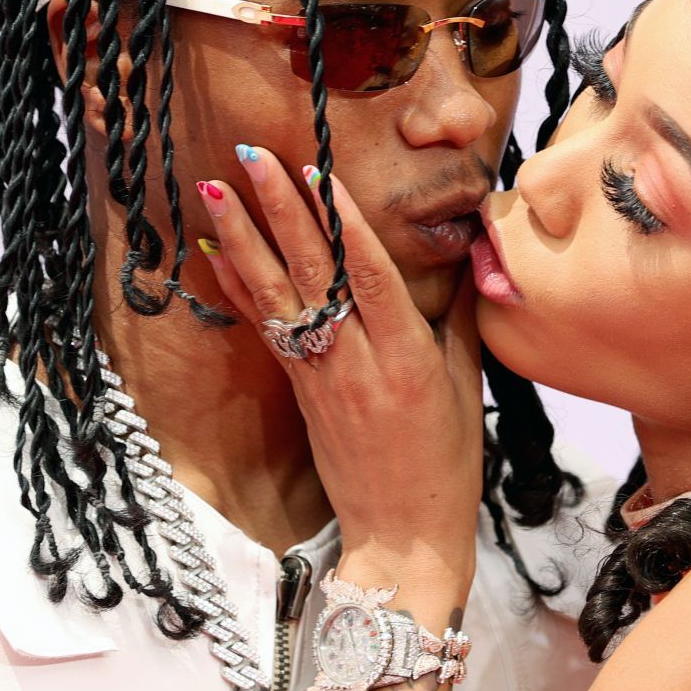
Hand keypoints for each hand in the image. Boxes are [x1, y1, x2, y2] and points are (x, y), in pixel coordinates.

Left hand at [196, 147, 482, 580]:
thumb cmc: (446, 462)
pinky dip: (241, 286)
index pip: (368, 272)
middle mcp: (356, 360)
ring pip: (278, 293)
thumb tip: (475, 251)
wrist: (402, 535)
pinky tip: (216, 252)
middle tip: (251, 155)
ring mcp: (321, 375)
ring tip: (216, 188)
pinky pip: (267, 327)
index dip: (341, 219)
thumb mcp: (467, 385)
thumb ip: (462, 315)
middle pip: (314, 271)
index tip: (316, 170)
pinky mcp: (300, 390)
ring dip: (243, 237)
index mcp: (406, 356)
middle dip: (280, 208)